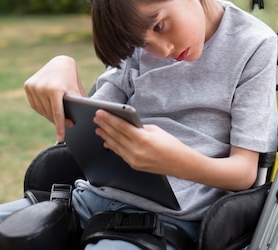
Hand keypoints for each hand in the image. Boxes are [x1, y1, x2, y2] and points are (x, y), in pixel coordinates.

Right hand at [24, 55, 86, 141]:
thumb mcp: (77, 91)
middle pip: (49, 113)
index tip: (61, 138)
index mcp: (55, 89)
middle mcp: (42, 87)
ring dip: (49, 116)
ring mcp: (33, 86)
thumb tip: (81, 123)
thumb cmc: (72, 78)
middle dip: (58, 121)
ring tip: (58, 118)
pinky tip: (49, 110)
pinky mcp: (28, 85)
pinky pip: (35, 104)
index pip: (57, 113)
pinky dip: (42, 109)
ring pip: (41, 110)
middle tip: (67, 126)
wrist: (60, 62)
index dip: (60, 127)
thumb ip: (78, 105)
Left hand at [93, 109, 259, 189]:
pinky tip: (107, 140)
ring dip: (106, 136)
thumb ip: (140, 128)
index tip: (100, 112)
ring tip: (98, 128)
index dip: (109, 119)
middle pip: (116, 136)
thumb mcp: (156, 130)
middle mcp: (136, 151)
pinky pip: (120, 153)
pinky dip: (113, 146)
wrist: (180, 164)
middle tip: (96, 118)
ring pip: (115, 146)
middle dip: (105, 126)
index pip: (121, 127)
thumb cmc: (171, 144)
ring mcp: (134, 160)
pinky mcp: (134, 165)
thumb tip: (126, 124)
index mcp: (143, 139)